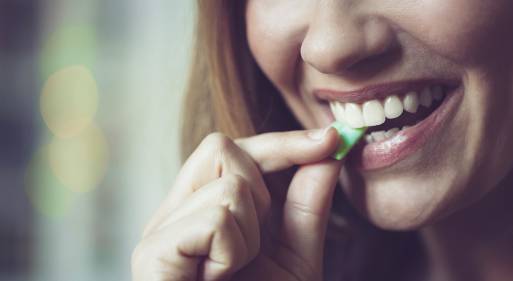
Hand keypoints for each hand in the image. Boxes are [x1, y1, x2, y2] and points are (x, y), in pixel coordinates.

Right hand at [132, 127, 341, 280]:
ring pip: (229, 185)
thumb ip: (308, 203)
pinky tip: (217, 280)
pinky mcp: (152, 254)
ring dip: (252, 234)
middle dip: (260, 194)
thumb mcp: (297, 255)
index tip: (332, 139)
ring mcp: (157, 232)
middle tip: (252, 245)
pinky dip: (235, 252)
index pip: (234, 149)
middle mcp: (172, 213)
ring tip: (233, 272)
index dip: (284, 142)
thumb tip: (330, 152)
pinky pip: (218, 219)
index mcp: (200, 209)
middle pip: (222, 148)